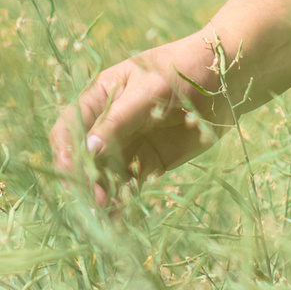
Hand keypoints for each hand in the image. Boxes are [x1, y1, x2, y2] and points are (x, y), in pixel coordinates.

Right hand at [50, 35, 232, 207]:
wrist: (226, 80)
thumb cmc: (182, 71)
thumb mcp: (148, 90)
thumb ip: (118, 120)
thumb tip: (88, 150)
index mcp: (99, 98)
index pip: (69, 127)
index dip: (64, 150)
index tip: (68, 172)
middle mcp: (107, 124)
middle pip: (84, 157)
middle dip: (84, 180)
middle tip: (93, 203)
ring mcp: (127, 145)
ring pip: (104, 175)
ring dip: (100, 195)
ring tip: (104, 218)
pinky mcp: (148, 163)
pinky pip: (128, 185)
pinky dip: (122, 201)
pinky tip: (119, 218)